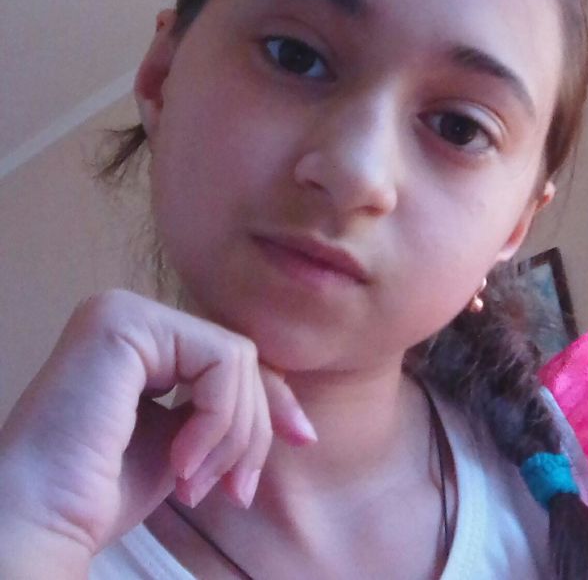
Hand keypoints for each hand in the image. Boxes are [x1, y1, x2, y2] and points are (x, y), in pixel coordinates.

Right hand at [0, 289, 316, 568]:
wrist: (41, 520)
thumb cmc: (100, 491)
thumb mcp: (185, 441)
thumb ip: (222, 409)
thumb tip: (291, 412)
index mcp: (139, 339)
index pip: (229, 356)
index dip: (271, 398)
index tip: (302, 438)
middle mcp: (130, 313)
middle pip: (238, 356)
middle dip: (249, 432)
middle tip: (227, 491)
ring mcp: (124, 311)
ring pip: (236, 358)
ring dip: (232, 436)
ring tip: (196, 485)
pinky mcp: (125, 322)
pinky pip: (219, 360)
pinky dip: (217, 421)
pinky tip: (181, 463)